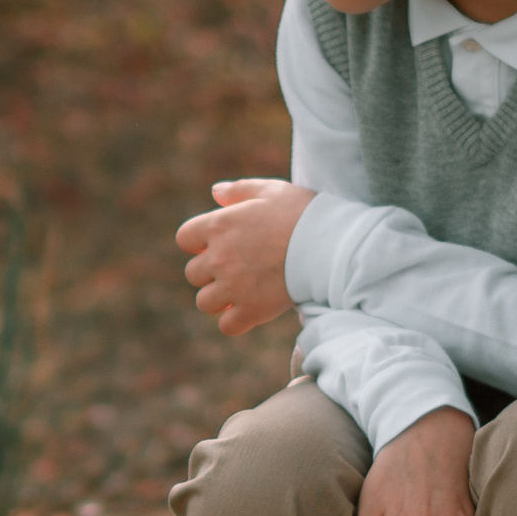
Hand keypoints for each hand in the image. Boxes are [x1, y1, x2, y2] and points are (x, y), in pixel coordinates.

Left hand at [175, 178, 314, 336]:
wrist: (331, 245)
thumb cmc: (303, 213)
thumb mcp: (271, 190)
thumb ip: (239, 190)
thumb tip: (215, 193)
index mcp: (219, 225)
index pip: (184, 238)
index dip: (198, 242)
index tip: (216, 245)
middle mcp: (219, 257)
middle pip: (193, 273)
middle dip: (210, 272)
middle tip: (237, 268)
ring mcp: (233, 287)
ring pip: (205, 302)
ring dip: (219, 299)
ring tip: (242, 291)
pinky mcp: (251, 311)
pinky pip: (226, 325)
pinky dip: (235, 321)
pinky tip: (250, 310)